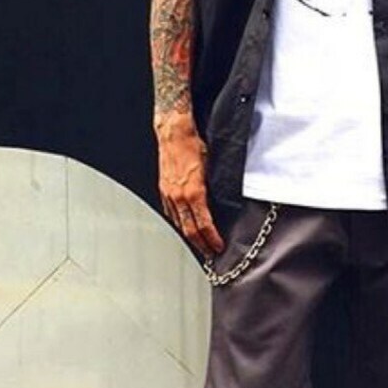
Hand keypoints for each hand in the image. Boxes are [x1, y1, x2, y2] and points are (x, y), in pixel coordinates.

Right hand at [155, 114, 224, 258]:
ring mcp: (169, 195)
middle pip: (190, 230)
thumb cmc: (194, 145)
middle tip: (210, 253)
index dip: (212, 239)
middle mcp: (179, 197)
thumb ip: (215, 188)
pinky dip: (178, 224)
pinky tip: (184, 228)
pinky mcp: (164, 190)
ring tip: (198, 245)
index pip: (204, 224)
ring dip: (189, 237)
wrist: (174, 134)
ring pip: (179, 224)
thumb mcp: (212, 167)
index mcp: (194, 192)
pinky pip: (171, 214)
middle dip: (201, 244)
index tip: (218, 246)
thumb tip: (224, 202)